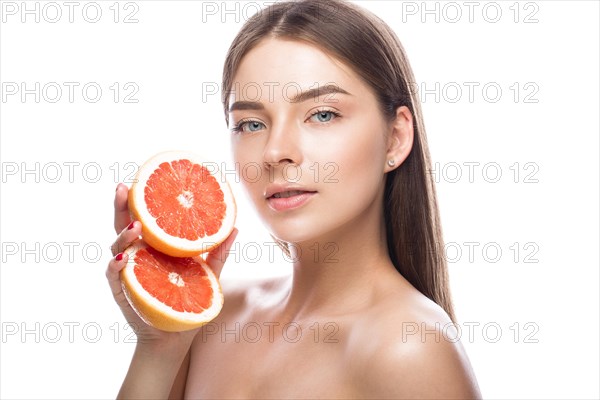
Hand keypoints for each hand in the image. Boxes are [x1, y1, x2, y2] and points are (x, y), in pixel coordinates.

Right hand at [105, 183, 237, 349]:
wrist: (177, 337)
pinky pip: (114, 276)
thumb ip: (219, 253)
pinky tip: (124, 259)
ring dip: (123, 236)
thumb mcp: (208, 275)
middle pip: (124, 226)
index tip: (139, 179)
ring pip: (117, 248)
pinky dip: (116, 266)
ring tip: (136, 227)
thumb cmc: (189, 302)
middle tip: (123, 188)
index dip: (139, 200)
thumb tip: (236, 229)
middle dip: (121, 206)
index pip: (144, 219)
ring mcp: (129, 273)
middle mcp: (139, 256)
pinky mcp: (124, 292)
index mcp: (156, 248)